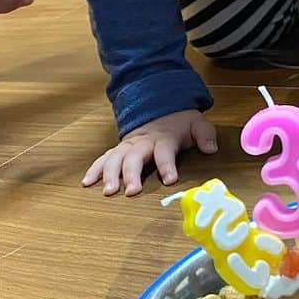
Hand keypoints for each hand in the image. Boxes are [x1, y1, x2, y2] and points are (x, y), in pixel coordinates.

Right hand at [83, 110, 218, 196]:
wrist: (160, 106)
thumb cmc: (180, 122)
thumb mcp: (198, 124)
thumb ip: (205, 135)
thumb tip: (210, 149)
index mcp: (164, 137)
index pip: (165, 151)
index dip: (167, 165)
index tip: (169, 180)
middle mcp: (143, 142)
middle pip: (134, 157)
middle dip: (131, 174)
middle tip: (131, 191)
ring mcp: (129, 145)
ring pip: (115, 158)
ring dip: (109, 174)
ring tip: (107, 191)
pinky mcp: (119, 149)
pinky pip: (104, 158)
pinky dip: (94, 169)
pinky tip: (87, 182)